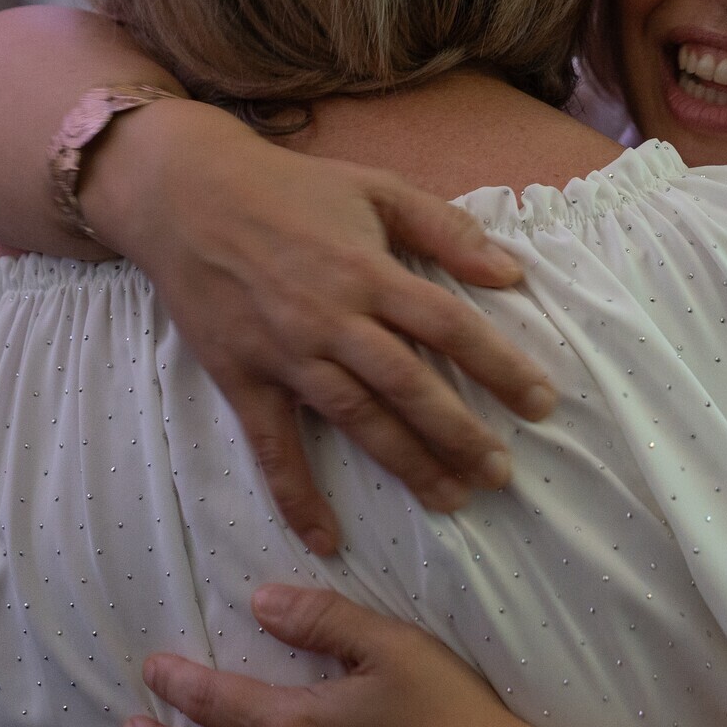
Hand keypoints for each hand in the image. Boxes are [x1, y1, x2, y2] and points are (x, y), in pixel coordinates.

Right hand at [87, 100, 557, 553]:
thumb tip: (510, 273)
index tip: (542, 403)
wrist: (185, 195)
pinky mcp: (241, 378)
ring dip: (405, 463)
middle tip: (501, 474)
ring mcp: (285, 354)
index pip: (449, 326)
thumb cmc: (290, 189)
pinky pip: (272, 446)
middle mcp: (331, 319)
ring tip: (450, 499)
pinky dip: (296, 494)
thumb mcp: (375, 188)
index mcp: (368, 272)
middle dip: (459, 434)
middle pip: (408, 386)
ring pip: (355, 419)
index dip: (500, 366)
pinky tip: (326, 538)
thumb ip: (445, 228)